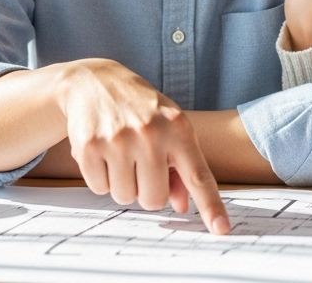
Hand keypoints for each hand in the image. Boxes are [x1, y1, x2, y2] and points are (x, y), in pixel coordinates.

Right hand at [60, 59, 229, 233]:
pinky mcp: (90, 146)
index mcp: (178, 129)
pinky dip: (100, 177)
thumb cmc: (139, 110)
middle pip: (154, 199)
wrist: (95, 82)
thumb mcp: (168, 128)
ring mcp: (119, 139)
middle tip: (140, 165)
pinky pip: (99, 188)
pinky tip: (102, 151)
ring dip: (122, 184)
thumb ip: (179, 167)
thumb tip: (182, 206)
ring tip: (120, 154)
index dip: (210, 205)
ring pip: (125, 197)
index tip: (221, 228)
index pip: (198, 175)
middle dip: (147, 191)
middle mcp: (151, 133)